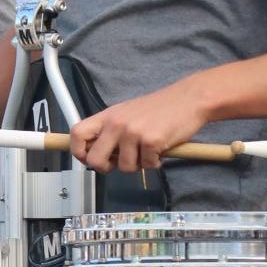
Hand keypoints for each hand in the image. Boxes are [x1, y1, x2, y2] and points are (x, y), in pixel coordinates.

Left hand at [71, 78, 208, 173]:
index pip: (77, 134)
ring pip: (124, 168)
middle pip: (94, 160)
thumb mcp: (127, 113)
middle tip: (121, 162)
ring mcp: (133, 132)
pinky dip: (155, 162)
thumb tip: (97, 154)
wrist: (189, 99)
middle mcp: (116, 123)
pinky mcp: (151, 141)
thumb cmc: (160, 108)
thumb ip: (110, 130)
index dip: (78, 152)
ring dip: (138, 164)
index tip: (89, 158)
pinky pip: (147, 165)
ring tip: (147, 150)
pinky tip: (160, 149)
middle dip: (107, 168)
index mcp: (108, 116)